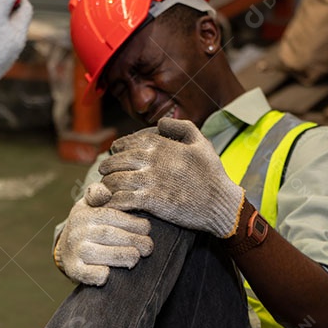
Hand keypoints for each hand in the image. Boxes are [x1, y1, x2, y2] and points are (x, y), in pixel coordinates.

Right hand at [54, 183, 153, 285]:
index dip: (132, 222)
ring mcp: (74, 251)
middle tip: (148, 247)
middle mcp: (77, 231)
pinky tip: (109, 273)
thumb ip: (99, 193)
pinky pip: (87, 273)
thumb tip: (105, 191)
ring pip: (102, 254)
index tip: (147, 228)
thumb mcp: (89, 204)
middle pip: (109, 235)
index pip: (111, 216)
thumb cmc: (87, 224)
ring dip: (124, 256)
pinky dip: (99, 275)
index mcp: (84, 213)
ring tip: (136, 257)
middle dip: (133, 240)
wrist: (65, 248)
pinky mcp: (73, 269)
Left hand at [99, 118, 244, 238]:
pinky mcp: (150, 201)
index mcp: (160, 144)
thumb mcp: (201, 142)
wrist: (220, 203)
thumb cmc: (212, 174)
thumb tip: (160, 123)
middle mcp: (151, 159)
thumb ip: (181, 127)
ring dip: (108, 186)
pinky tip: (115, 205)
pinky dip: (113, 202)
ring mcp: (149, 180)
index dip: (116, 150)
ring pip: (113, 180)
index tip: (115, 156)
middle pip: (114, 161)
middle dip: (107, 168)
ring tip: (108, 190)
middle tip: (106, 174)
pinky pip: (120, 199)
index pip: (125, 143)